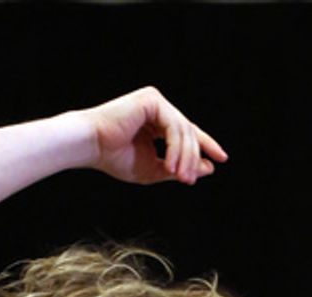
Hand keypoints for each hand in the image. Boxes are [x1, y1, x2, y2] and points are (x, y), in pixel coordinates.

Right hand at [87, 86, 226, 186]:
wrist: (90, 146)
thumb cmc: (114, 158)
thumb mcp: (151, 170)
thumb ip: (177, 169)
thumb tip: (209, 168)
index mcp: (156, 122)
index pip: (186, 133)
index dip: (205, 145)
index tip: (221, 160)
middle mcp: (157, 108)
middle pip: (187, 133)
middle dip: (193, 158)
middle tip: (192, 180)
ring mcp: (155, 101)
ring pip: (183, 130)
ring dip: (186, 157)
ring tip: (183, 178)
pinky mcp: (151, 99)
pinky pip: (173, 126)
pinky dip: (176, 148)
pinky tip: (172, 166)